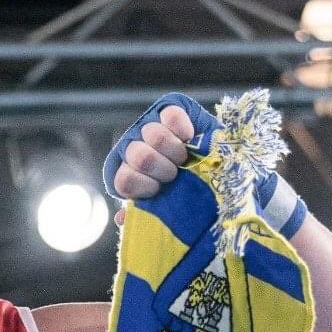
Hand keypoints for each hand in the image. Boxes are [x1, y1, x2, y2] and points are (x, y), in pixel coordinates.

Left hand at [108, 105, 194, 223]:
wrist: (208, 164)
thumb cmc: (181, 191)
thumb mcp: (164, 206)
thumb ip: (145, 212)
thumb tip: (123, 217)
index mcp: (129, 176)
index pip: (124, 181)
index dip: (144, 186)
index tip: (159, 189)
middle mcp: (133, 151)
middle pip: (140, 156)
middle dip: (163, 169)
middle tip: (175, 174)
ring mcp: (148, 130)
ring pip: (155, 135)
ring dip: (174, 150)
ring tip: (184, 157)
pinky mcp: (167, 113)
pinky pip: (172, 116)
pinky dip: (183, 129)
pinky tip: (189, 138)